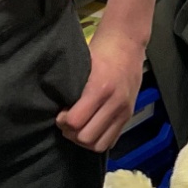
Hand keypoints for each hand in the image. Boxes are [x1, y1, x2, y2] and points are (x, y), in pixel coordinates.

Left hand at [56, 28, 146, 151]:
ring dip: (85, 139)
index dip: (63, 121)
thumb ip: (72, 89)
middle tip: (67, 121)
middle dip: (72, 133)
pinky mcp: (129, 115)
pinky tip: (92, 126)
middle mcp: (115, 103)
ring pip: (99, 145)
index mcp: (100, 88)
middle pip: (86, 138)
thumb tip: (58, 112)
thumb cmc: (100, 51)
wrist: (128, 43)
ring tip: (79, 126)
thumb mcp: (82, 66)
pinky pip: (111, 140)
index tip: (60, 113)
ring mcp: (124, 111)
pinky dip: (99, 138)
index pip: (75, 122)